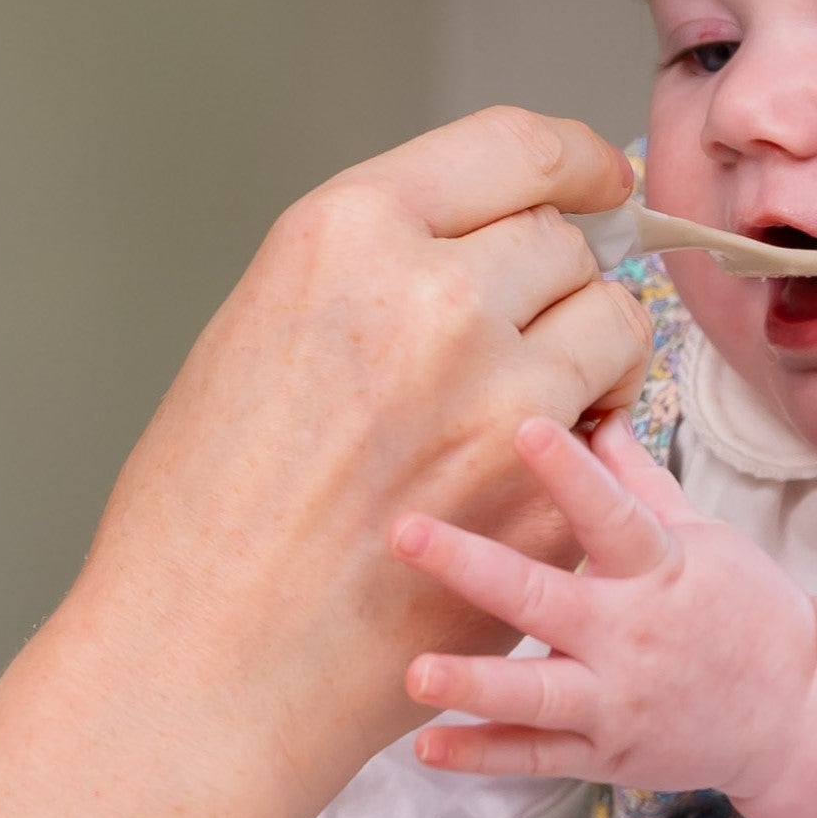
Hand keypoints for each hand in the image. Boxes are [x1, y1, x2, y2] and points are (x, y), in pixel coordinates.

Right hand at [73, 107, 653, 797]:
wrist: (205, 670)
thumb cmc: (204, 517)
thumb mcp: (264, 328)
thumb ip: (379, 269)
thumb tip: (483, 244)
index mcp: (351, 237)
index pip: (517, 147)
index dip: (573, 160)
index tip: (594, 178)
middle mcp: (440, 302)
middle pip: (565, 240)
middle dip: (555, 276)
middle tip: (519, 325)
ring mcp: (506, 405)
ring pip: (612, 323)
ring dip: (589, 350)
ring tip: (526, 401)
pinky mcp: (551, 500)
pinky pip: (608, 431)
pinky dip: (584, 443)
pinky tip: (516, 478)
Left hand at [392, 412, 816, 801]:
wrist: (800, 712)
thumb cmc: (747, 611)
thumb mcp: (704, 537)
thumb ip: (640, 481)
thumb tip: (603, 414)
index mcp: (661, 570)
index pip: (611, 514)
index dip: (569, 472)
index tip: (526, 426)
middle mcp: (634, 635)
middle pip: (546, 599)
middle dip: (473, 566)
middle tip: (406, 534)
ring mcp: (619, 702)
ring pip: (536, 695)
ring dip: (473, 684)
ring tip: (414, 671)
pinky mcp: (607, 755)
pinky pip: (536, 758)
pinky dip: (481, 755)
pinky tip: (425, 748)